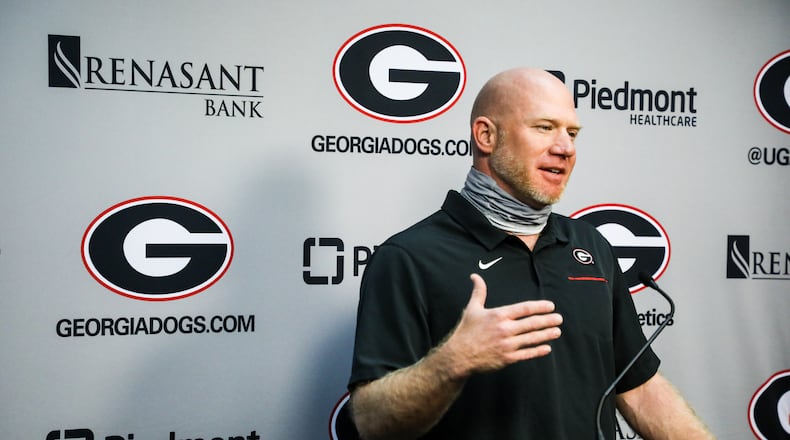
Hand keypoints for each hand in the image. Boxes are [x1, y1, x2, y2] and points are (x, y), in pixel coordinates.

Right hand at [442, 273, 562, 377]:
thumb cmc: (466, 331)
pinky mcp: (507, 358)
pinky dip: (538, 351)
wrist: (459, 355)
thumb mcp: (472, 309)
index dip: (539, 307)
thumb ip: (479, 292)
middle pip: (532, 323)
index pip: (524, 309)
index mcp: (499, 315)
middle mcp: (505, 329)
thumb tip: (475, 276)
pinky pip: (527, 353)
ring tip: (557, 331)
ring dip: (546, 334)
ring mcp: (507, 344)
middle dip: (548, 320)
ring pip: (532, 338)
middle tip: (559, 318)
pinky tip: (547, 348)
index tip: (550, 306)